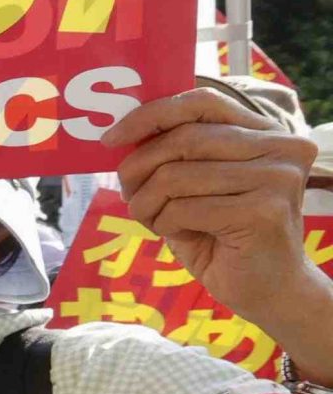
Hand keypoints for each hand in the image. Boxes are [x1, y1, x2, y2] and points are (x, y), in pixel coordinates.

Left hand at [104, 87, 332, 355]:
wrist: (268, 291)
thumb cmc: (224, 237)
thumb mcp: (197, 187)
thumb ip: (176, 155)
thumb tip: (120, 134)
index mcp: (266, 133)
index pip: (201, 102)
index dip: (150, 115)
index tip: (110, 139)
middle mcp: (281, 147)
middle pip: (183, 139)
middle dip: (139, 167)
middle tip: (128, 193)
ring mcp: (277, 178)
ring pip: (176, 175)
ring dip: (148, 203)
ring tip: (154, 219)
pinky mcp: (264, 211)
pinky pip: (183, 209)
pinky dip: (165, 224)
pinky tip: (179, 236)